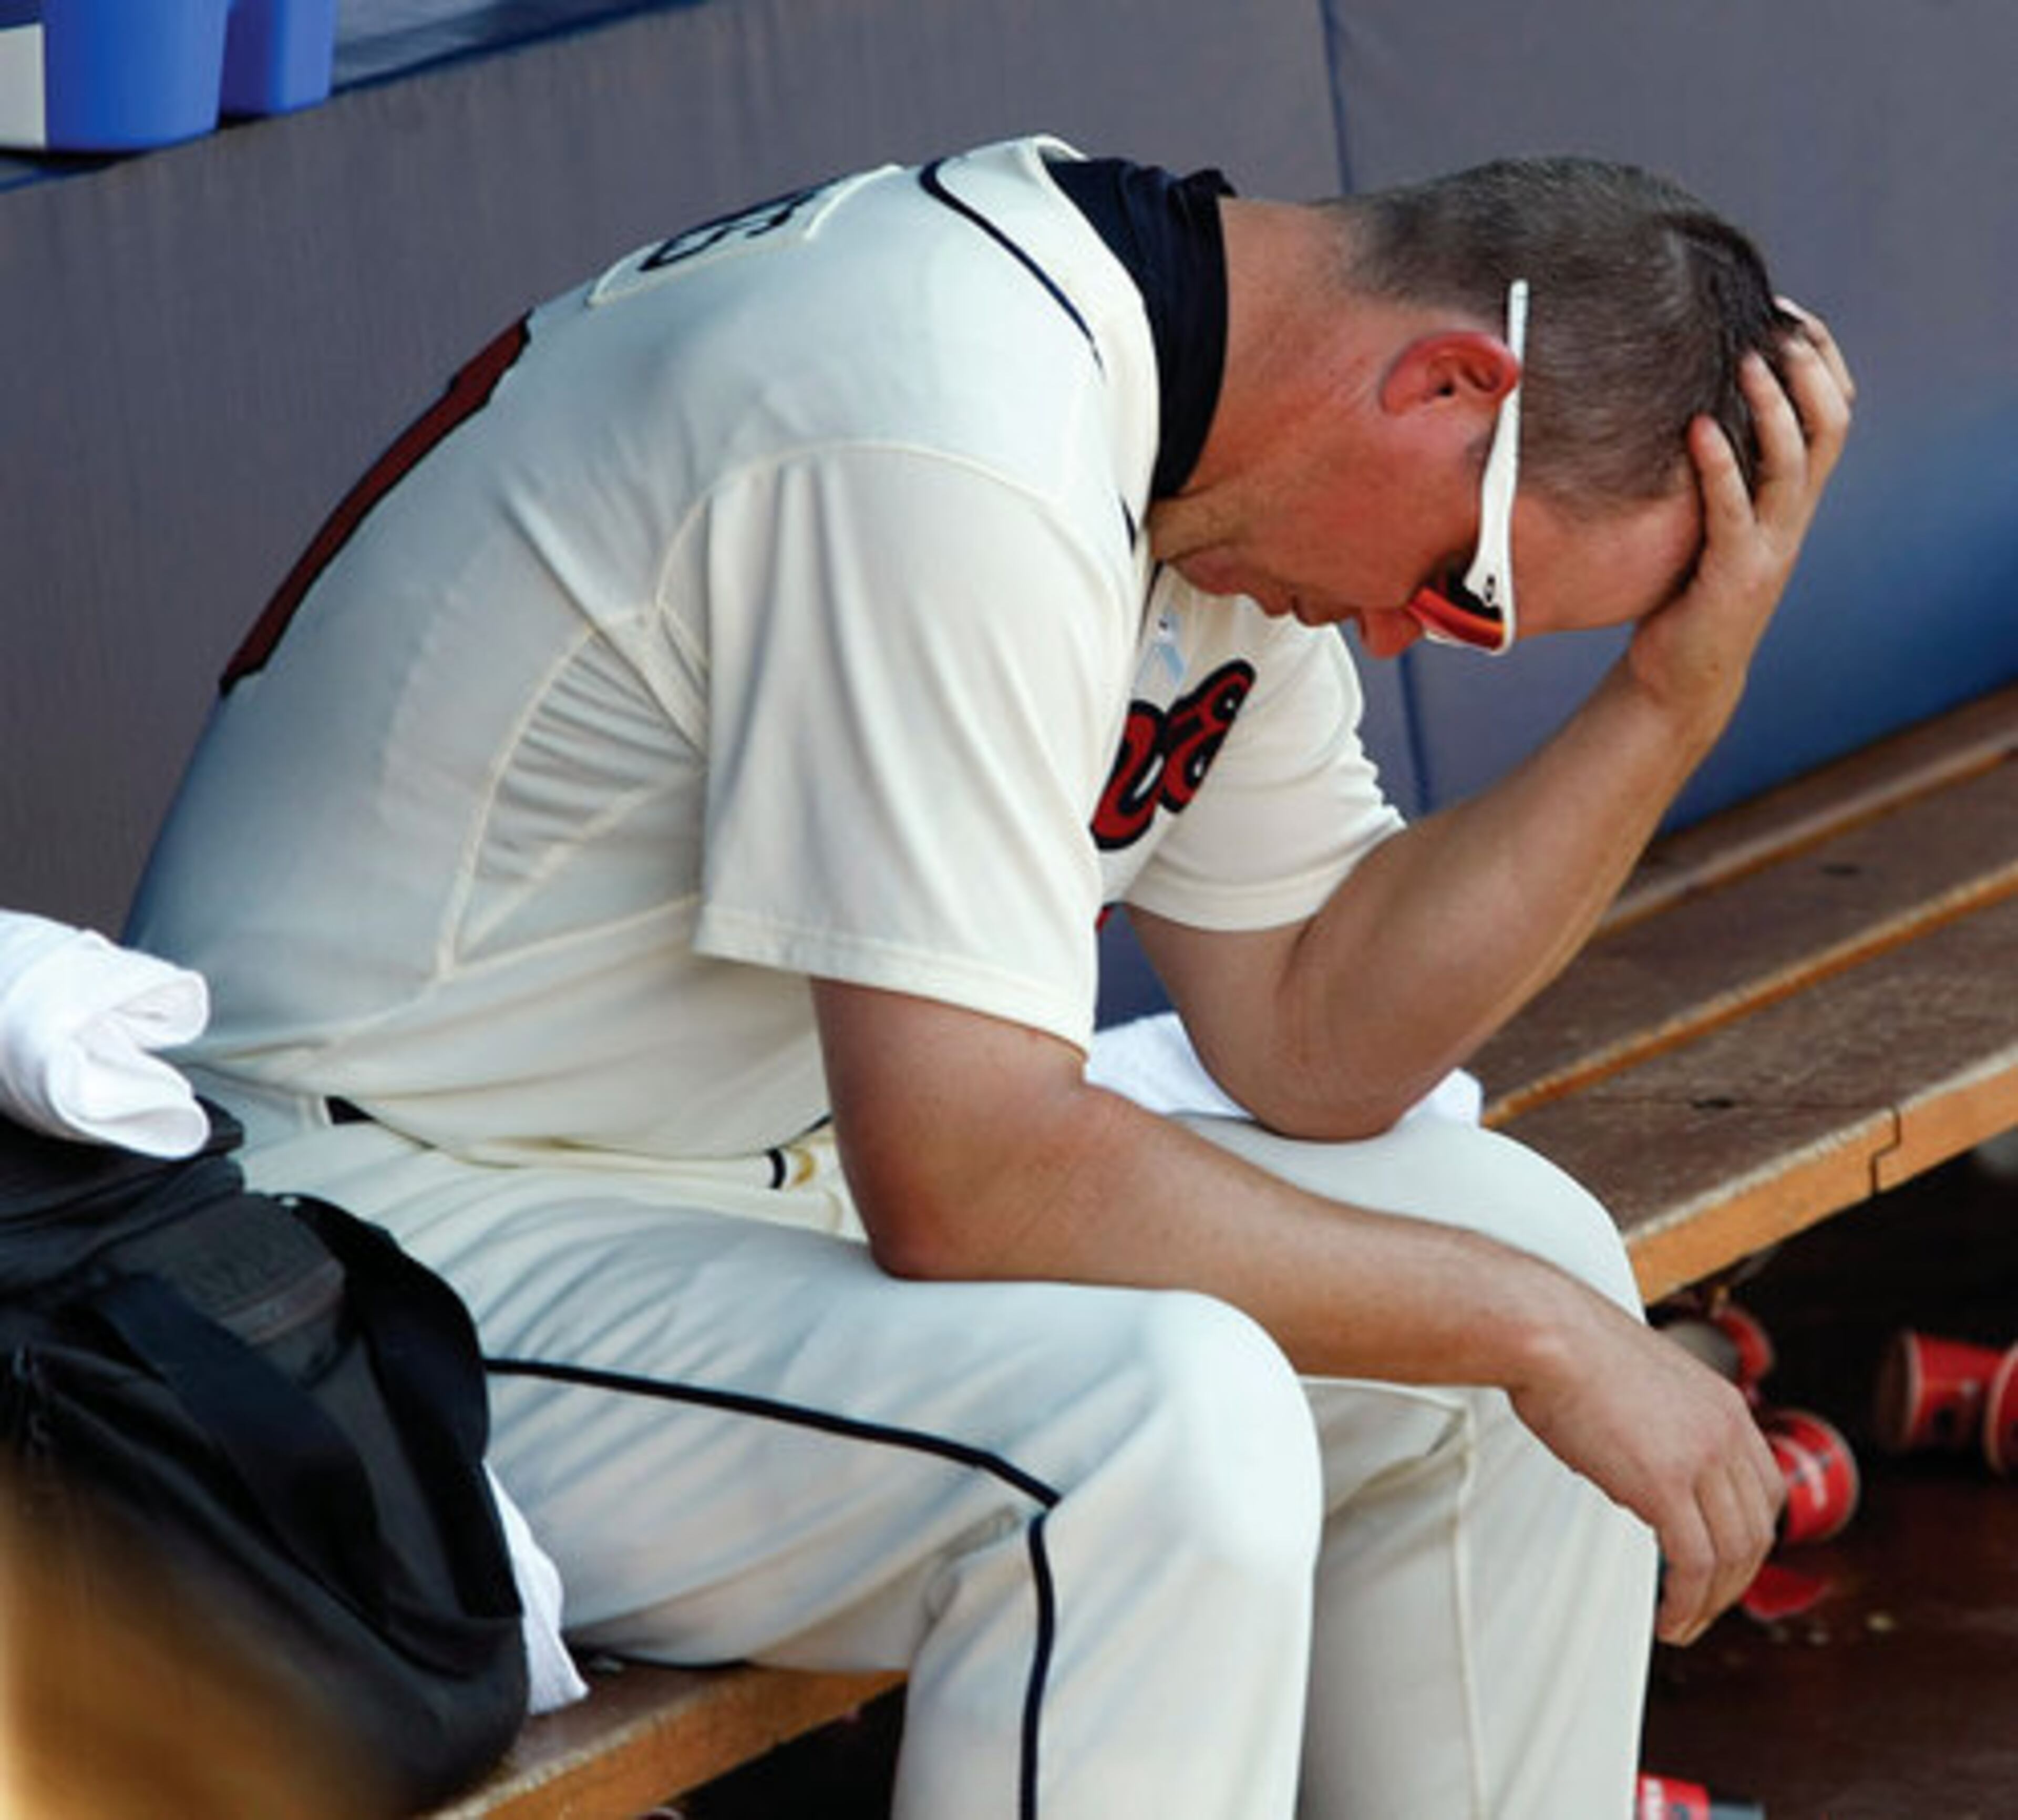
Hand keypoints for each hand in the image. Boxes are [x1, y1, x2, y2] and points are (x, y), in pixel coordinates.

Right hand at [1508, 1292, 1784, 1645]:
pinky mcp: (1666, 1486)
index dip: (1749, 1534)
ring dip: (1711, 1602)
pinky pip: (1694, 1563)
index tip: (1724, 1563)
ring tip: (1684, 1624)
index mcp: (1724, 1405)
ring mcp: (1701, 1459)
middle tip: (1705, 1607)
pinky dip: (1688, 1601)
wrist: (1545, 1334)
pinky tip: (1670, 1617)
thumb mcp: (1638, 1385)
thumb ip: (1657, 1428)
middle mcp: (1726, 1433)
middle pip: (1756, 1528)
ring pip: (1732, 1554)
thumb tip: (1635, 1471)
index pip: (1764, 1489)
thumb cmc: (1567, 1349)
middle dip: (1735, 1580)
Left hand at [1626, 303, 1855, 723]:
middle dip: (1810, 369)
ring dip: (1772, 407)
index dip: (1820, 359)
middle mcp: (1792, 516)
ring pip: (1794, 462)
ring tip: (1747, 359)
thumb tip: (1679, 399)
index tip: (1786, 312)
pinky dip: (1719, 466)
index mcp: (1790, 498)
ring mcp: (1770, 546)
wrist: (1681, 676)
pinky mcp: (1736, 574)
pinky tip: (1696, 428)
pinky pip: (1733, 511)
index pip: (1832, 413)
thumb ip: (1714, 472)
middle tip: (1776, 323)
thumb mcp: (1707, 519)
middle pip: (1830, 424)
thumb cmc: (1686, 589)